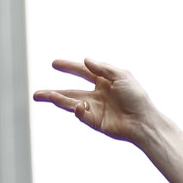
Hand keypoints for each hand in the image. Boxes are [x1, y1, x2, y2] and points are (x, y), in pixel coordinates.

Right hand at [33, 58, 161, 145]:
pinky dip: (78, 110)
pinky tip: (79, 106)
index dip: (69, 67)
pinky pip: (81, 115)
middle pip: (70, 92)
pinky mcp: (96, 122)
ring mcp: (96, 109)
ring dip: (56, 100)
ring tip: (42, 96)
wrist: (145, 122)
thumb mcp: (122, 77)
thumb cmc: (137, 98)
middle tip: (37, 94)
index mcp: (104, 82)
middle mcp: (97, 96)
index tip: (54, 64)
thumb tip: (86, 60)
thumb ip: (104, 68)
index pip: (82, 72)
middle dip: (53, 93)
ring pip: (71, 104)